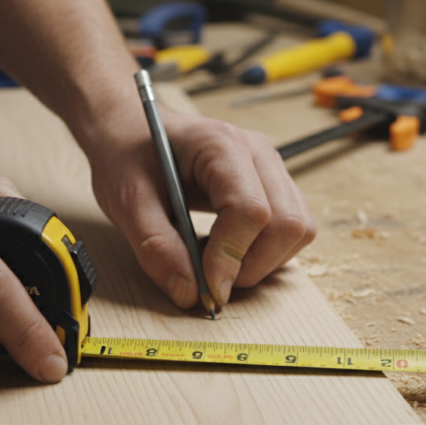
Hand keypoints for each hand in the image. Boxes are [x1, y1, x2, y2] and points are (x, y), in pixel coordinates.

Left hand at [78, 104, 315, 308]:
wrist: (131, 131)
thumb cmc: (129, 156)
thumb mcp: (128, 203)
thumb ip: (156, 248)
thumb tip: (189, 293)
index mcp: (220, 145)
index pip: (250, 210)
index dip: (231, 257)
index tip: (207, 288)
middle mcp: (257, 152)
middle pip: (287, 223)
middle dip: (252, 266)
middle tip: (209, 280)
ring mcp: (271, 168)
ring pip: (297, 230)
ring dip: (262, 262)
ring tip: (213, 258)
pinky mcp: (274, 187)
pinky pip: (292, 230)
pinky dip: (265, 254)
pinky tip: (226, 250)